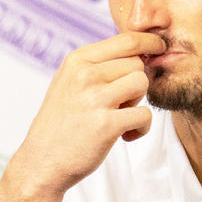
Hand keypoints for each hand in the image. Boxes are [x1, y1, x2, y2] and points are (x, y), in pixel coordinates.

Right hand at [12, 31, 165, 193]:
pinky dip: (141, 128)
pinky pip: (145, 115)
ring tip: (119, 117)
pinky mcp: (106, 124)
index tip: (159, 48)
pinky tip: (124, 136)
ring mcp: (95, 99)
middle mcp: (85, 74)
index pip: (127, 39)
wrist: (42, 161)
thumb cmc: (61, 122)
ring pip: (142, 84)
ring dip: (137, 103)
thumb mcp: (69, 82)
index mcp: (77, 60)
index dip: (150, 42)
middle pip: (137, 64)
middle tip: (119, 104)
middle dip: (136, 83)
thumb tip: (141, 50)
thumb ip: (98, 65)